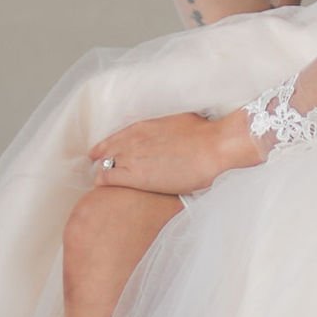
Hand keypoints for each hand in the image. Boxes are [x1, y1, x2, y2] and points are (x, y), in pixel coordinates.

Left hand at [83, 107, 259, 195]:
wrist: (212, 147)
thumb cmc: (204, 135)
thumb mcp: (179, 124)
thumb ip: (166, 132)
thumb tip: (172, 134)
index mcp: (142, 128)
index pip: (114, 139)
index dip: (108, 149)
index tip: (105, 156)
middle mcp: (132, 140)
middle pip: (105, 152)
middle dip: (104, 162)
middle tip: (104, 173)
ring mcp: (131, 157)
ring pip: (103, 165)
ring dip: (104, 174)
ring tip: (105, 186)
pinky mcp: (134, 176)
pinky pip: (106, 179)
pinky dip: (104, 185)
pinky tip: (105, 193)